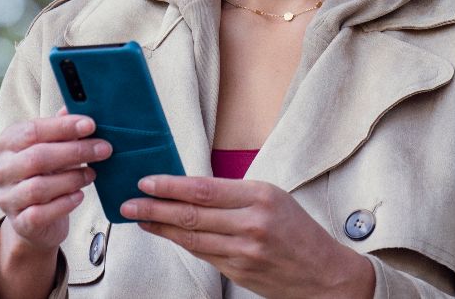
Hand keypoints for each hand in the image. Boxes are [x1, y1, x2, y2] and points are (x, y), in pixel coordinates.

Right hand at [0, 109, 111, 250]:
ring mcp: (8, 198)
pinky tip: (80, 196)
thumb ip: (63, 128)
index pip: (32, 131)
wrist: (38, 218)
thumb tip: (76, 105)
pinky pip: (39, 213)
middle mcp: (3, 170)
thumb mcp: (56, 147)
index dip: (63, 127)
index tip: (91, 125)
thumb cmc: (49, 173)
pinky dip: (63, 204)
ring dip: (72, 178)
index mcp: (9, 144)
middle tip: (104, 149)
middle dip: (75, 152)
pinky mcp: (19, 222)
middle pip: (36, 158)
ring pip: (37, 187)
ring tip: (92, 174)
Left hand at [121, 176, 374, 298]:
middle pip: (191, 214)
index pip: (204, 189)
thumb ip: (236, 195)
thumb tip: (191, 190)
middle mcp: (252, 222)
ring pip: (191, 237)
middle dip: (154, 207)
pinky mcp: (238, 272)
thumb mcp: (274, 199)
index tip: (147, 182)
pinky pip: (203, 254)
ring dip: (160, 228)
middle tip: (130, 202)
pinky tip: (167, 235)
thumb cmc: (299, 232)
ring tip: (139, 218)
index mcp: (262, 196)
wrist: (323, 273)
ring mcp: (244, 251)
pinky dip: (181, 243)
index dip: (170, 186)